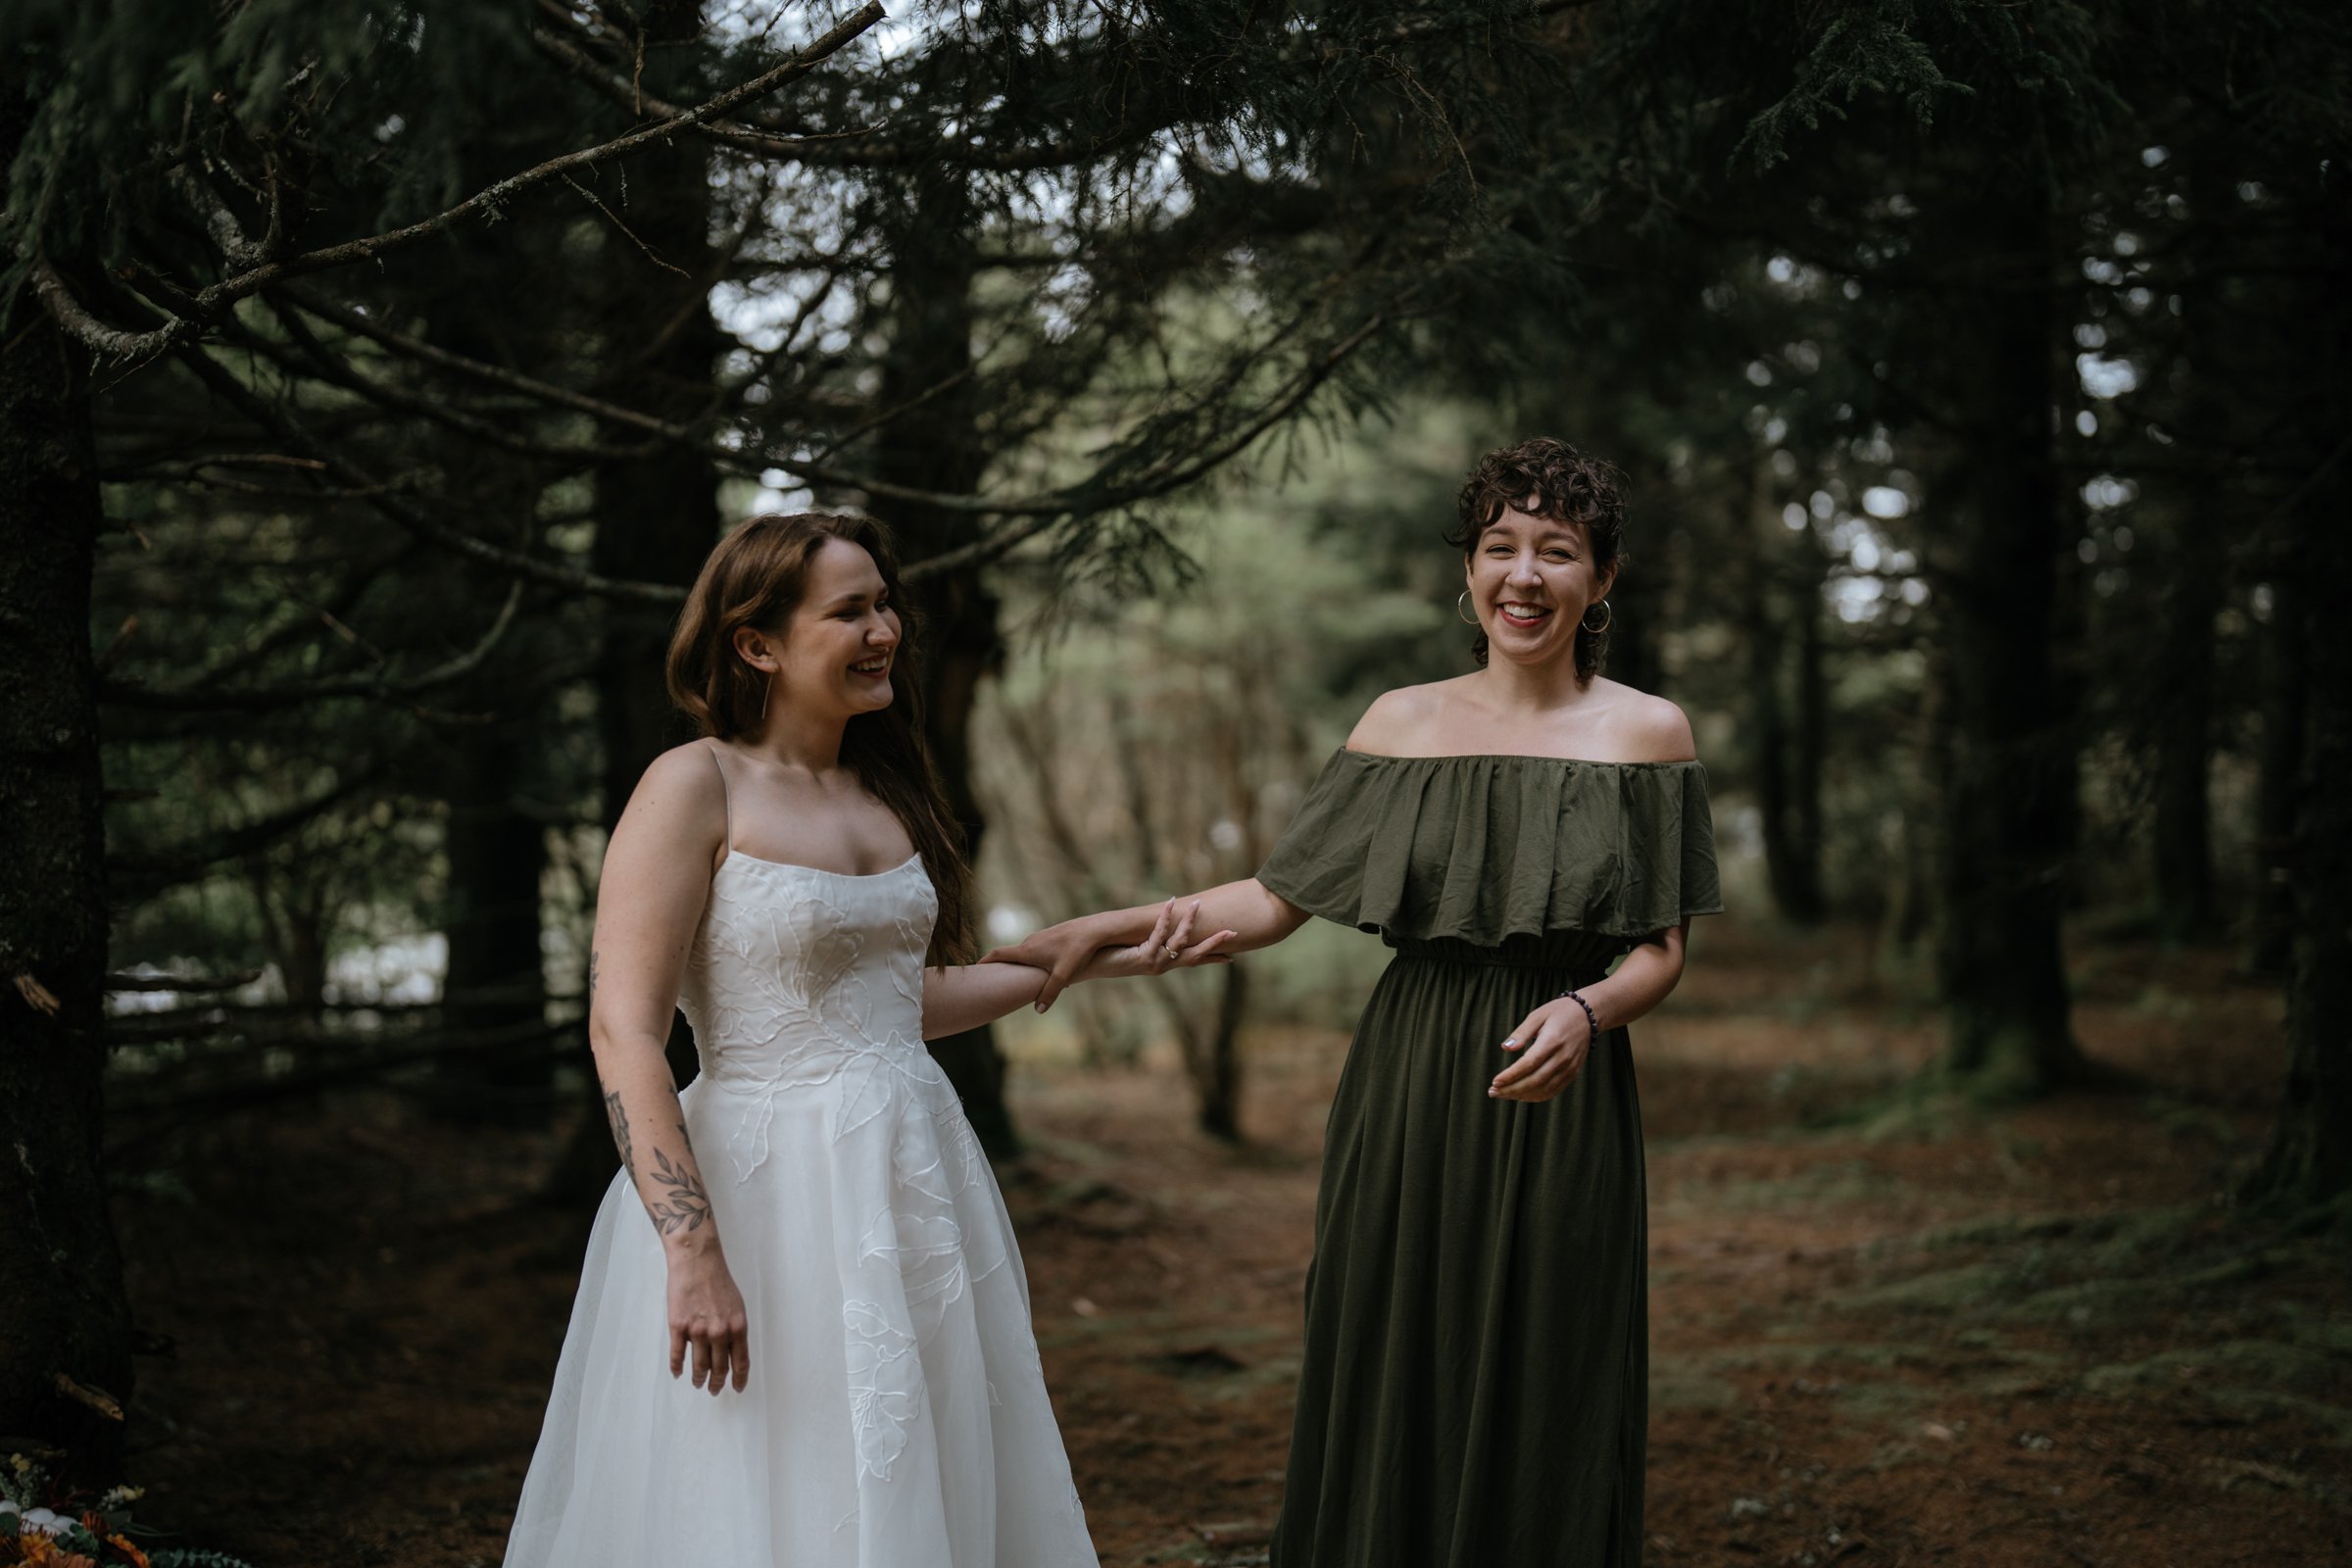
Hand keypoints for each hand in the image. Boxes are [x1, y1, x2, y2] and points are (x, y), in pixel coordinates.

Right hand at [666, 1248, 749, 1393]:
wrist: (697, 1261)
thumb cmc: (718, 1280)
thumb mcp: (736, 1305)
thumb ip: (734, 1329)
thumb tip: (732, 1350)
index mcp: (737, 1327)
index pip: (741, 1362)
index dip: (738, 1379)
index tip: (736, 1388)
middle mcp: (719, 1332)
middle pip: (719, 1368)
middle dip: (717, 1383)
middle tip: (714, 1389)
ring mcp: (697, 1330)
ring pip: (699, 1365)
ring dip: (698, 1378)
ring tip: (698, 1383)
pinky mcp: (678, 1326)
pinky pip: (677, 1355)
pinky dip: (677, 1367)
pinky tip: (678, 1373)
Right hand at [980, 914, 1111, 1013]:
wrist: (1095, 930)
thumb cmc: (1078, 951)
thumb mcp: (1063, 975)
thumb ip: (1049, 993)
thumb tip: (1038, 1010)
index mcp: (1027, 951)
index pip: (998, 954)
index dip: (984, 961)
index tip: (973, 968)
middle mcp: (1030, 942)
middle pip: (1009, 955)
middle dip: (1000, 966)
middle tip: (992, 979)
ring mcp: (1041, 937)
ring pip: (1024, 953)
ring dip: (1019, 964)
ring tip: (1017, 978)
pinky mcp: (1052, 936)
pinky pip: (1036, 949)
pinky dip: (1032, 959)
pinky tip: (1045, 970)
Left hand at [1079, 898, 1235, 983]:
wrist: (1088, 963)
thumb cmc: (1107, 953)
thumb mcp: (1132, 945)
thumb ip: (1146, 939)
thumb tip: (1158, 924)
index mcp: (1162, 964)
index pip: (1192, 961)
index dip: (1211, 959)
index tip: (1231, 958)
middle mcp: (1161, 966)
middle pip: (1195, 956)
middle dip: (1214, 944)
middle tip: (1233, 932)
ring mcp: (1154, 964)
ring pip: (1180, 942)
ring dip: (1189, 921)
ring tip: (1197, 904)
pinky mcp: (1143, 959)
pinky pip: (1159, 934)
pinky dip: (1165, 918)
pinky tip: (1170, 903)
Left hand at [1489, 995, 1596, 1102]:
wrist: (1588, 1016)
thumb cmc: (1558, 1012)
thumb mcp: (1537, 1015)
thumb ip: (1521, 1033)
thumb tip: (1505, 1047)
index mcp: (1552, 1041)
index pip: (1529, 1064)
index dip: (1511, 1075)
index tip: (1495, 1082)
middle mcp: (1563, 1057)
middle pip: (1535, 1080)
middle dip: (1512, 1089)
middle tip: (1493, 1092)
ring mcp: (1569, 1067)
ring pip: (1544, 1089)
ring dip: (1522, 1095)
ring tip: (1503, 1094)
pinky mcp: (1573, 1073)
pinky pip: (1554, 1090)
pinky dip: (1537, 1096)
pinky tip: (1522, 1096)